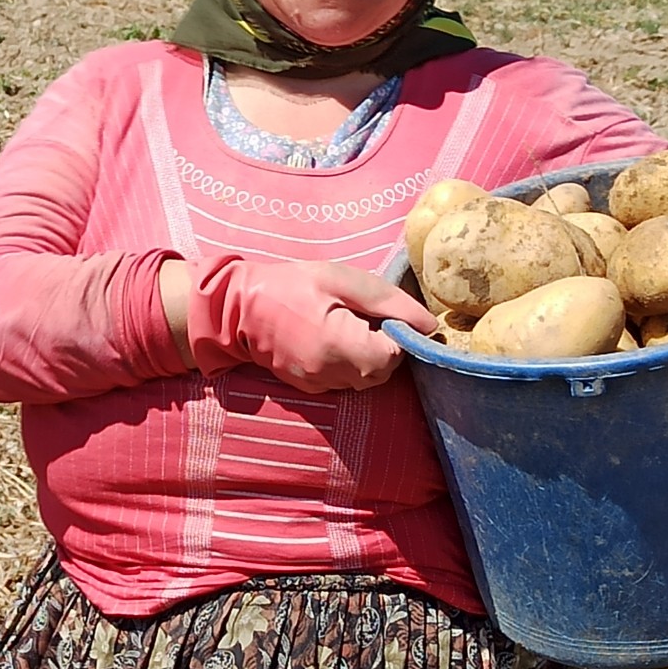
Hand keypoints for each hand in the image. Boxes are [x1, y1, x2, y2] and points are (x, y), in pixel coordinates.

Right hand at [189, 259, 438, 393]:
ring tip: (343, 326)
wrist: (237, 306)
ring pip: (365, 380)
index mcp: (343, 346)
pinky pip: (343, 381)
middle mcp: (333, 374)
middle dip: (382, 347)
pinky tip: (328, 339)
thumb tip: (430, 325)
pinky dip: (346, 364)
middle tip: (360, 316)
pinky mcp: (309, 388)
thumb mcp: (342, 280)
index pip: (396, 355)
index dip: (396, 333)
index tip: (379, 314)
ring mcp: (319, 385)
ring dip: (365, 356)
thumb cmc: (290, 286)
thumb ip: (390, 303)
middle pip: (383, 371)